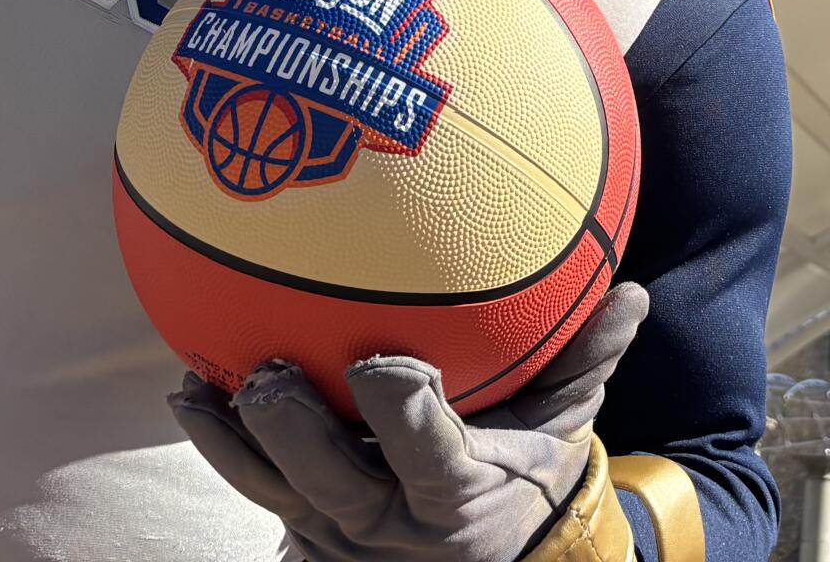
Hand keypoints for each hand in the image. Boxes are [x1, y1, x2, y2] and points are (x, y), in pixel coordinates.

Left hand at [172, 283, 648, 561]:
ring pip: (275, 495)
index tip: (381, 361)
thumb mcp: (568, 425)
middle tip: (273, 371)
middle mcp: (393, 527)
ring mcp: (343, 544)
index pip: (425, 448)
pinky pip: (258, 501)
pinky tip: (196, 400)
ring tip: (198, 390)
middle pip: (331, 480)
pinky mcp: (310, 546)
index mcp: (460, 491)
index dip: (399, 408)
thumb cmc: (533, 472)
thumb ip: (590, 357)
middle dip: (296, 428)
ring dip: (235, 443)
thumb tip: (633, 292)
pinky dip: (225, 453)